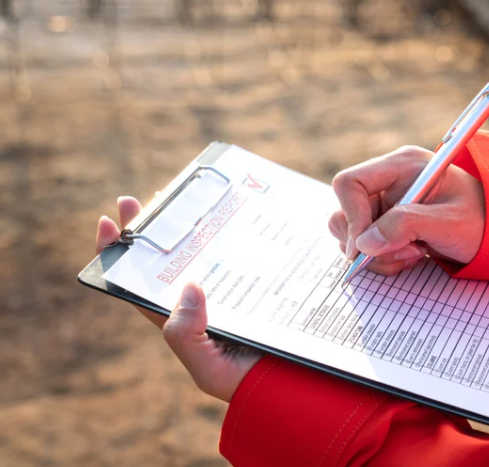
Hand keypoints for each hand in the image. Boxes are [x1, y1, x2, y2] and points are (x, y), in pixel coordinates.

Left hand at [95, 197, 261, 401]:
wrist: (288, 383)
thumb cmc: (245, 381)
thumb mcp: (208, 369)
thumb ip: (186, 337)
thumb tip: (188, 287)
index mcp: (177, 320)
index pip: (137, 284)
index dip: (118, 257)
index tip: (108, 225)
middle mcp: (195, 301)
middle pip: (164, 261)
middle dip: (148, 231)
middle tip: (138, 201)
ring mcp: (222, 288)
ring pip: (196, 252)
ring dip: (184, 226)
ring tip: (176, 198)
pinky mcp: (248, 281)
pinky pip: (232, 254)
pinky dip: (225, 234)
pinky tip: (224, 215)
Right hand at [329, 146, 484, 275]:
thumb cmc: (482, 220)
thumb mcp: (449, 223)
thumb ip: (406, 226)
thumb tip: (363, 244)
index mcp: (400, 165)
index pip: (349, 183)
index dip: (351, 215)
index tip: (364, 247)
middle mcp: (385, 182)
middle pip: (344, 212)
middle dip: (367, 243)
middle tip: (402, 252)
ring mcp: (383, 203)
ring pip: (351, 235)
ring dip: (377, 255)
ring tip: (412, 254)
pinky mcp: (383, 223)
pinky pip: (364, 246)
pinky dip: (382, 259)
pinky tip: (410, 255)